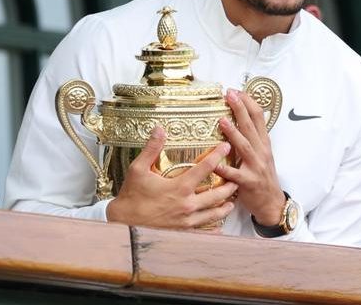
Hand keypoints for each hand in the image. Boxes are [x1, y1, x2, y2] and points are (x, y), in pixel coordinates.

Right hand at [106, 126, 237, 229]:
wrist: (123, 224)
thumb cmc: (131, 196)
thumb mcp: (138, 169)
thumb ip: (152, 149)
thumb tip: (159, 129)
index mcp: (179, 187)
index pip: (205, 168)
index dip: (218, 155)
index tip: (226, 147)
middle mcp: (187, 205)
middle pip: (217, 194)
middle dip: (229, 185)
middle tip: (237, 178)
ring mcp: (186, 220)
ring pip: (214, 213)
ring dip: (225, 206)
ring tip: (232, 201)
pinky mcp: (182, 231)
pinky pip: (203, 230)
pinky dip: (214, 227)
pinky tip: (219, 226)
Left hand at [215, 89, 285, 225]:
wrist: (272, 203)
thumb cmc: (263, 177)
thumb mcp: (262, 154)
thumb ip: (252, 137)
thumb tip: (242, 117)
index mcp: (263, 144)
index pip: (258, 118)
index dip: (248, 103)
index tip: (237, 90)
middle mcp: (261, 152)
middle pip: (251, 127)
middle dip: (241, 109)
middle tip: (230, 94)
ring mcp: (256, 167)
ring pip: (244, 147)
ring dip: (234, 133)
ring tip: (222, 121)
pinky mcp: (248, 182)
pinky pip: (234, 174)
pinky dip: (224, 168)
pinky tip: (214, 162)